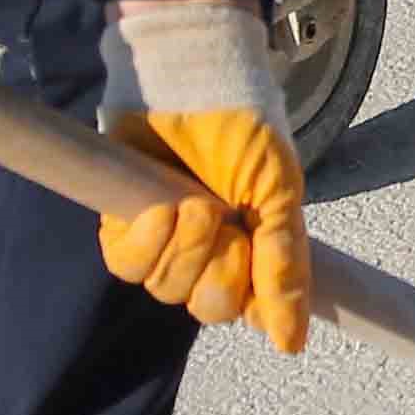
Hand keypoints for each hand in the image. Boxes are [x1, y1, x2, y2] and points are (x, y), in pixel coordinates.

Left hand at [93, 0, 308, 350]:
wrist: (188, 72)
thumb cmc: (242, 122)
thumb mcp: (278, 191)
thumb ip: (285, 265)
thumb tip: (291, 341)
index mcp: (252, 245)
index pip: (248, 307)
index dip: (252, 301)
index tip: (253, 267)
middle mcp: (207, 250)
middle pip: (207, 307)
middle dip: (216, 272)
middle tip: (222, 223)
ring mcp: (164, 239)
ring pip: (166, 289)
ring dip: (183, 249)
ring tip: (190, 203)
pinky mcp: (123, 223)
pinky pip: (126, 265)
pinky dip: (145, 242)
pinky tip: (159, 210)